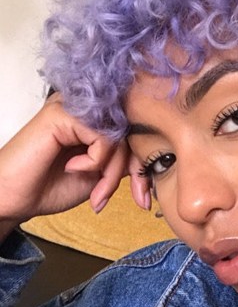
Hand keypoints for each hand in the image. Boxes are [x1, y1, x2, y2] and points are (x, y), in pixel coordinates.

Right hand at [0, 94, 147, 228]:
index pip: (135, 134)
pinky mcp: (64, 113)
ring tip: (96, 192)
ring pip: (120, 136)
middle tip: (121, 197)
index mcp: (96, 120)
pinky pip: (103, 136)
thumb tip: (153, 156)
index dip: (143, 166)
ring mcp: (75, 107)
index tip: (143, 198)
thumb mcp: (103, 174)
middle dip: (132, 172)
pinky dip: (95, 160)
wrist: (14, 199)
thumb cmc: (51, 186)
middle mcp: (87, 109)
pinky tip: (72, 167)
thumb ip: (125, 159)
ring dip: (112, 172)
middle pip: (131, 134)